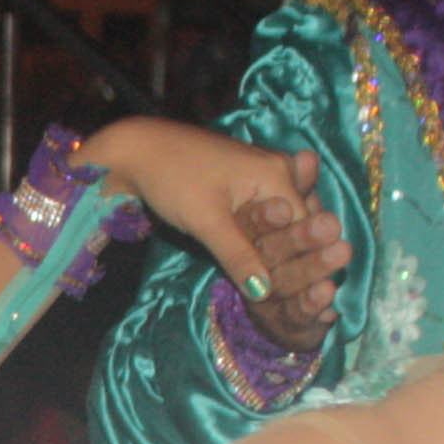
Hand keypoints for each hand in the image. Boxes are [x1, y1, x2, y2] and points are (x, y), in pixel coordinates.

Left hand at [81, 120, 346, 339]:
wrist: (138, 149)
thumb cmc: (170, 178)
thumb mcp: (205, 221)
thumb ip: (238, 255)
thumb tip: (266, 294)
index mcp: (276, 175)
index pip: (305, 227)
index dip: (298, 261)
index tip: (290, 293)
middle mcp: (278, 169)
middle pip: (299, 221)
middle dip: (292, 252)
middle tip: (283, 286)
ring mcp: (263, 170)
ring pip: (284, 216)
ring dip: (279, 242)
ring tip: (272, 272)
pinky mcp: (245, 177)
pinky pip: (267, 208)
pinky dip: (266, 230)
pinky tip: (260, 251)